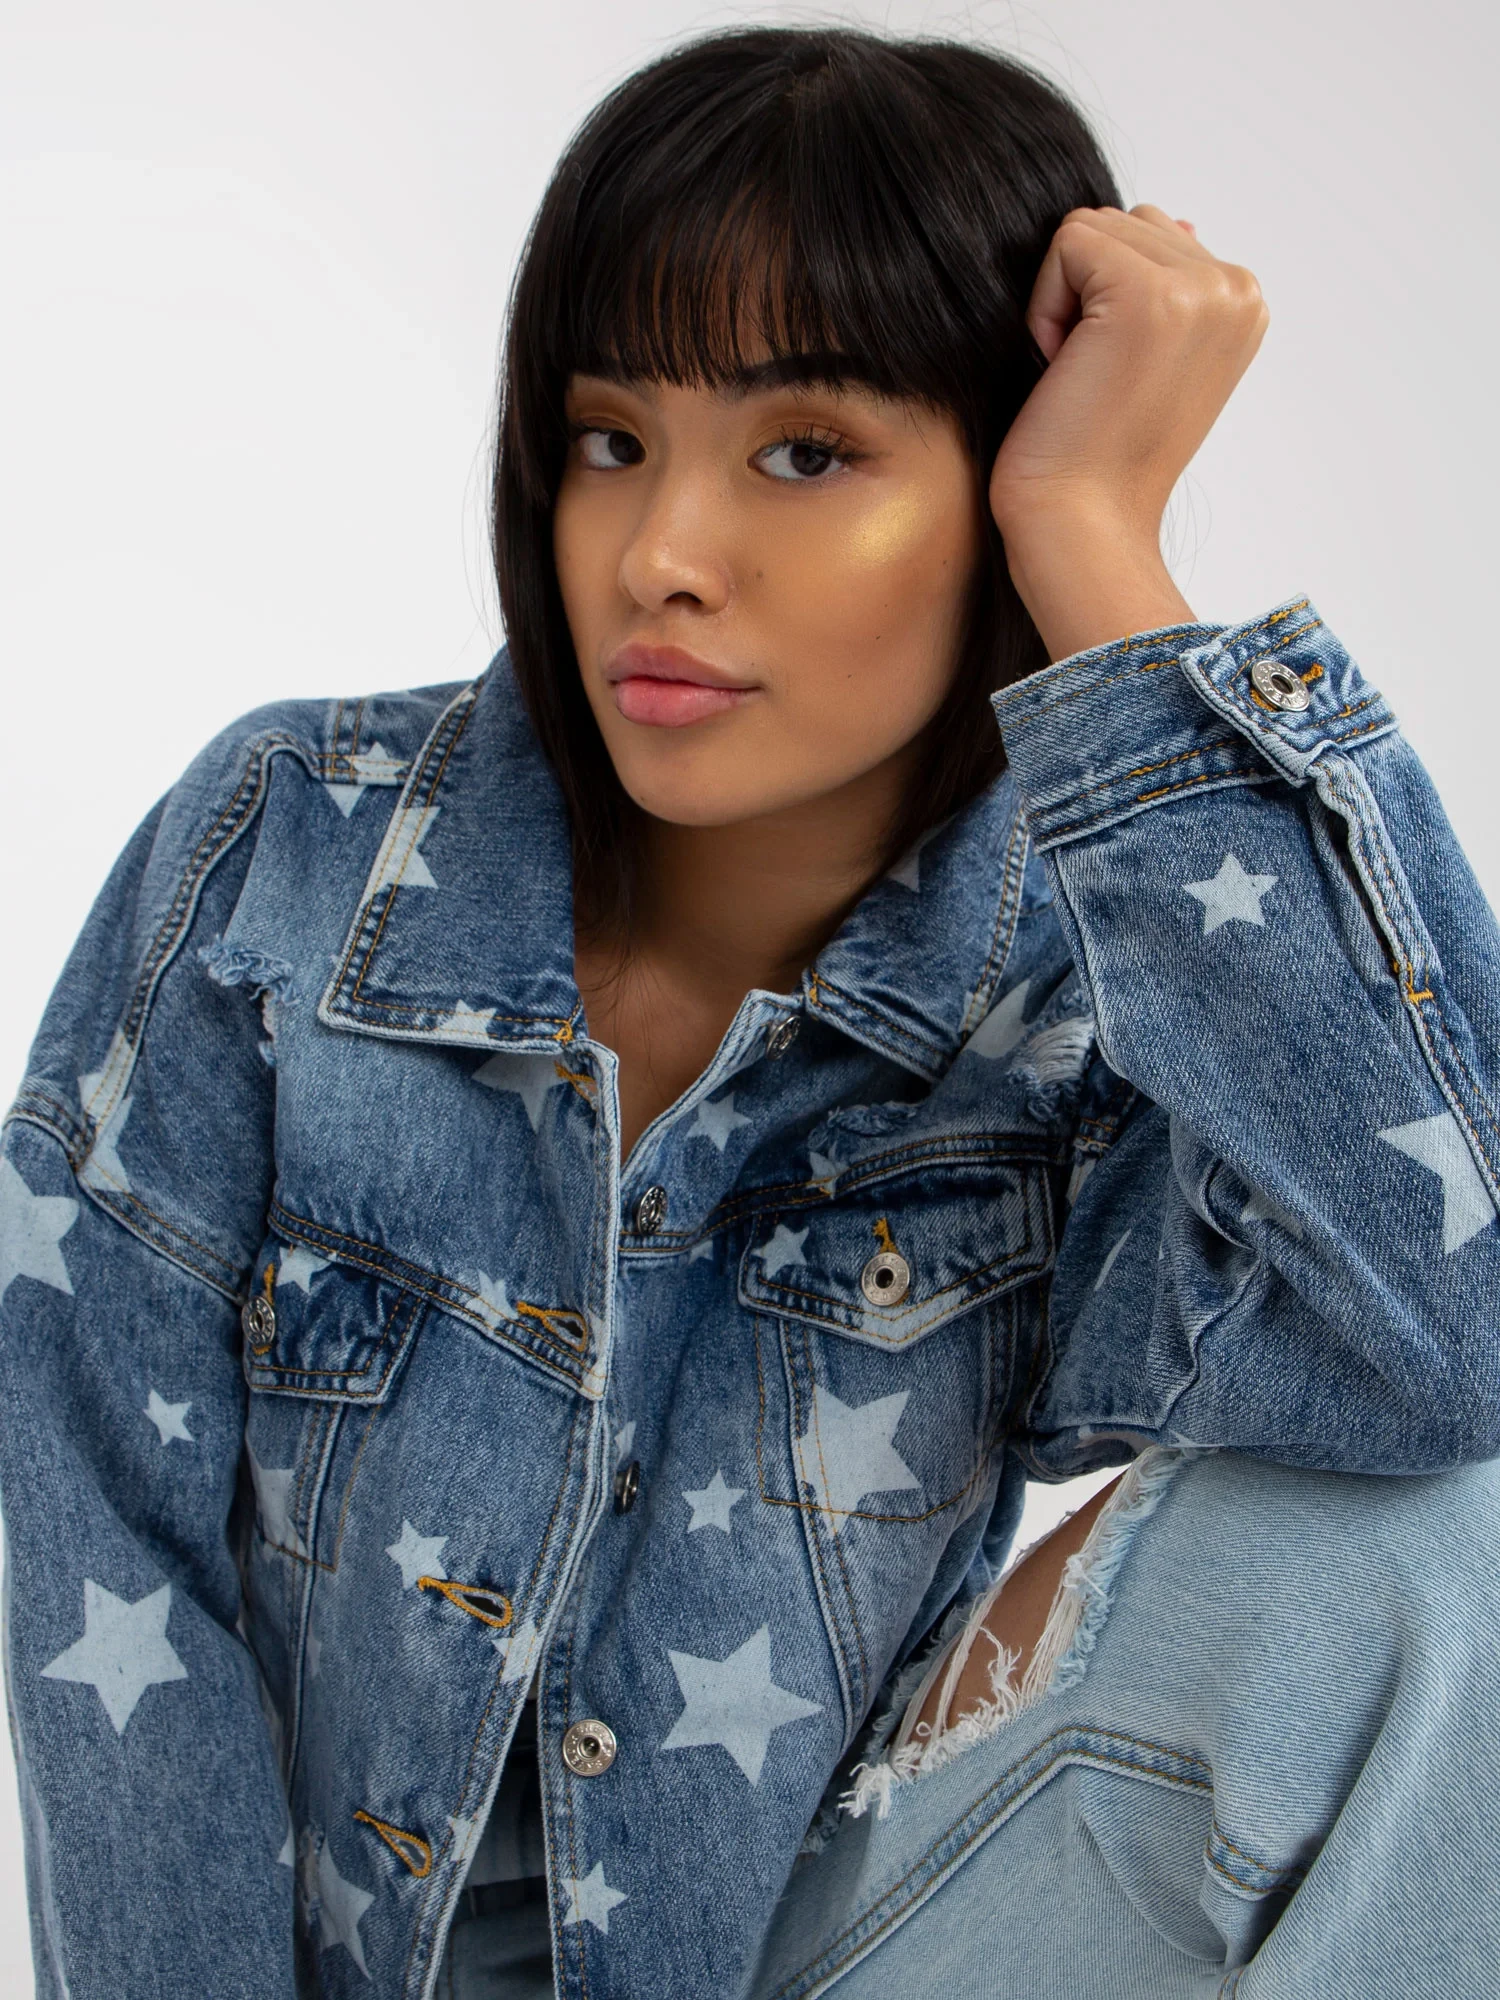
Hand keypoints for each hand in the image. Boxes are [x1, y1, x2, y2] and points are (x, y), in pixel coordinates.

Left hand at [989, 204, 1268, 662]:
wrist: (1083, 524)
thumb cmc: (1098, 456)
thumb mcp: (1148, 359)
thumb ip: (1165, 282)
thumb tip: (1176, 217)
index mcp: (1244, 300)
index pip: (1149, 235)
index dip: (1104, 302)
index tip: (1113, 376)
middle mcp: (1238, 286)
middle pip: (1122, 221)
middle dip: (1084, 293)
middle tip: (1093, 378)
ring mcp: (1202, 287)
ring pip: (1093, 227)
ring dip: (1063, 299)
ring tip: (1082, 372)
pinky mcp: (1148, 293)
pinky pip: (1066, 242)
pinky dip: (1044, 306)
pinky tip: (1064, 366)